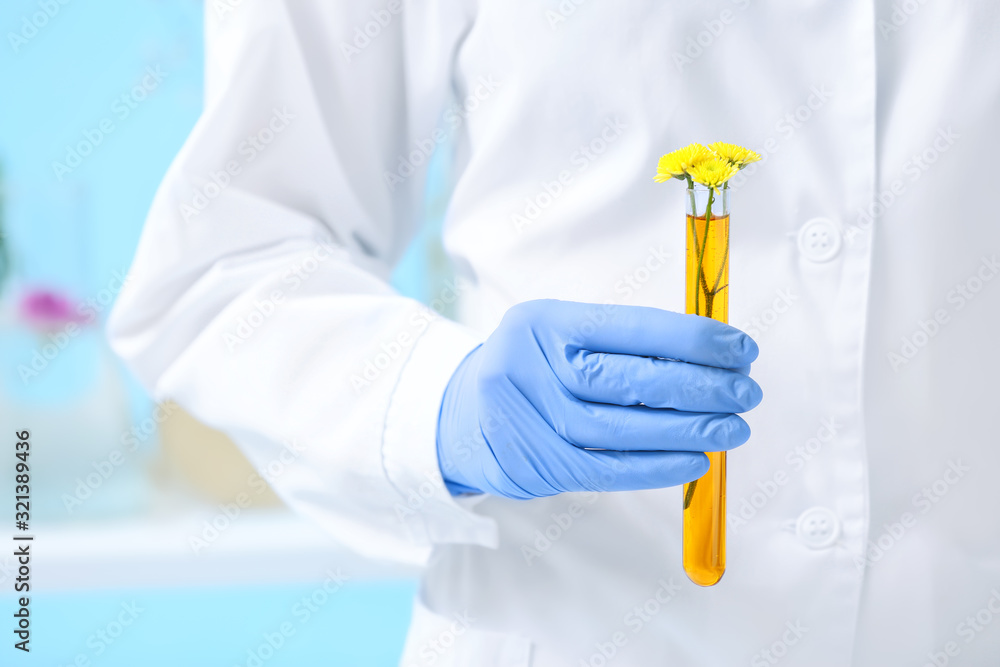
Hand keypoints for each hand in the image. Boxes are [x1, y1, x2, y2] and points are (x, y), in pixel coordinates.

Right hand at [436, 300, 762, 498]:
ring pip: (622, 428)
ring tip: (733, 428)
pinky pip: (608, 469)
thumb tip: (711, 357)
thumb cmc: (533, 369)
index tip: (739, 348)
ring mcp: (530, 420)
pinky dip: (658, 467)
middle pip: (628, 380)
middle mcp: (530, 367)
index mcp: (544, 322)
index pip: (628, 327)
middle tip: (746, 391)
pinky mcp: (538, 464)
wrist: (462, 417)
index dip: (690, 338)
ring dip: (687, 430)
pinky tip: (696, 459)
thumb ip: (623, 343)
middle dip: (698, 387)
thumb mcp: (562, 336)